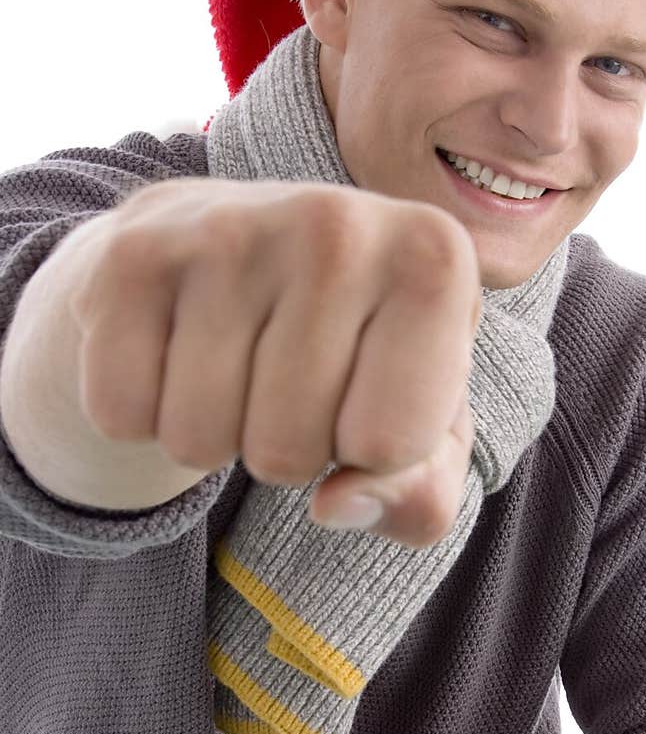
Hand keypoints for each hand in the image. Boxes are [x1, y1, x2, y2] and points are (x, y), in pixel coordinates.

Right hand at [53, 176, 481, 546]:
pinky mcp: (135, 252)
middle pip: (288, 453)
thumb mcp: (422, 429)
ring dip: (212, 438)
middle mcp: (338, 225)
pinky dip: (142, 414)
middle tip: (290, 383)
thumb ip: (419, 496)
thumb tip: (337, 507)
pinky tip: (175, 352)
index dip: (370, 454)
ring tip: (238, 366)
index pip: (389, 446)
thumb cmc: (352, 352)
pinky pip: (122, 413)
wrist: (231, 246)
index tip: (367, 393)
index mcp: (435, 261)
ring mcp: (229, 229)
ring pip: (198, 440)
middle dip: (287, 453)